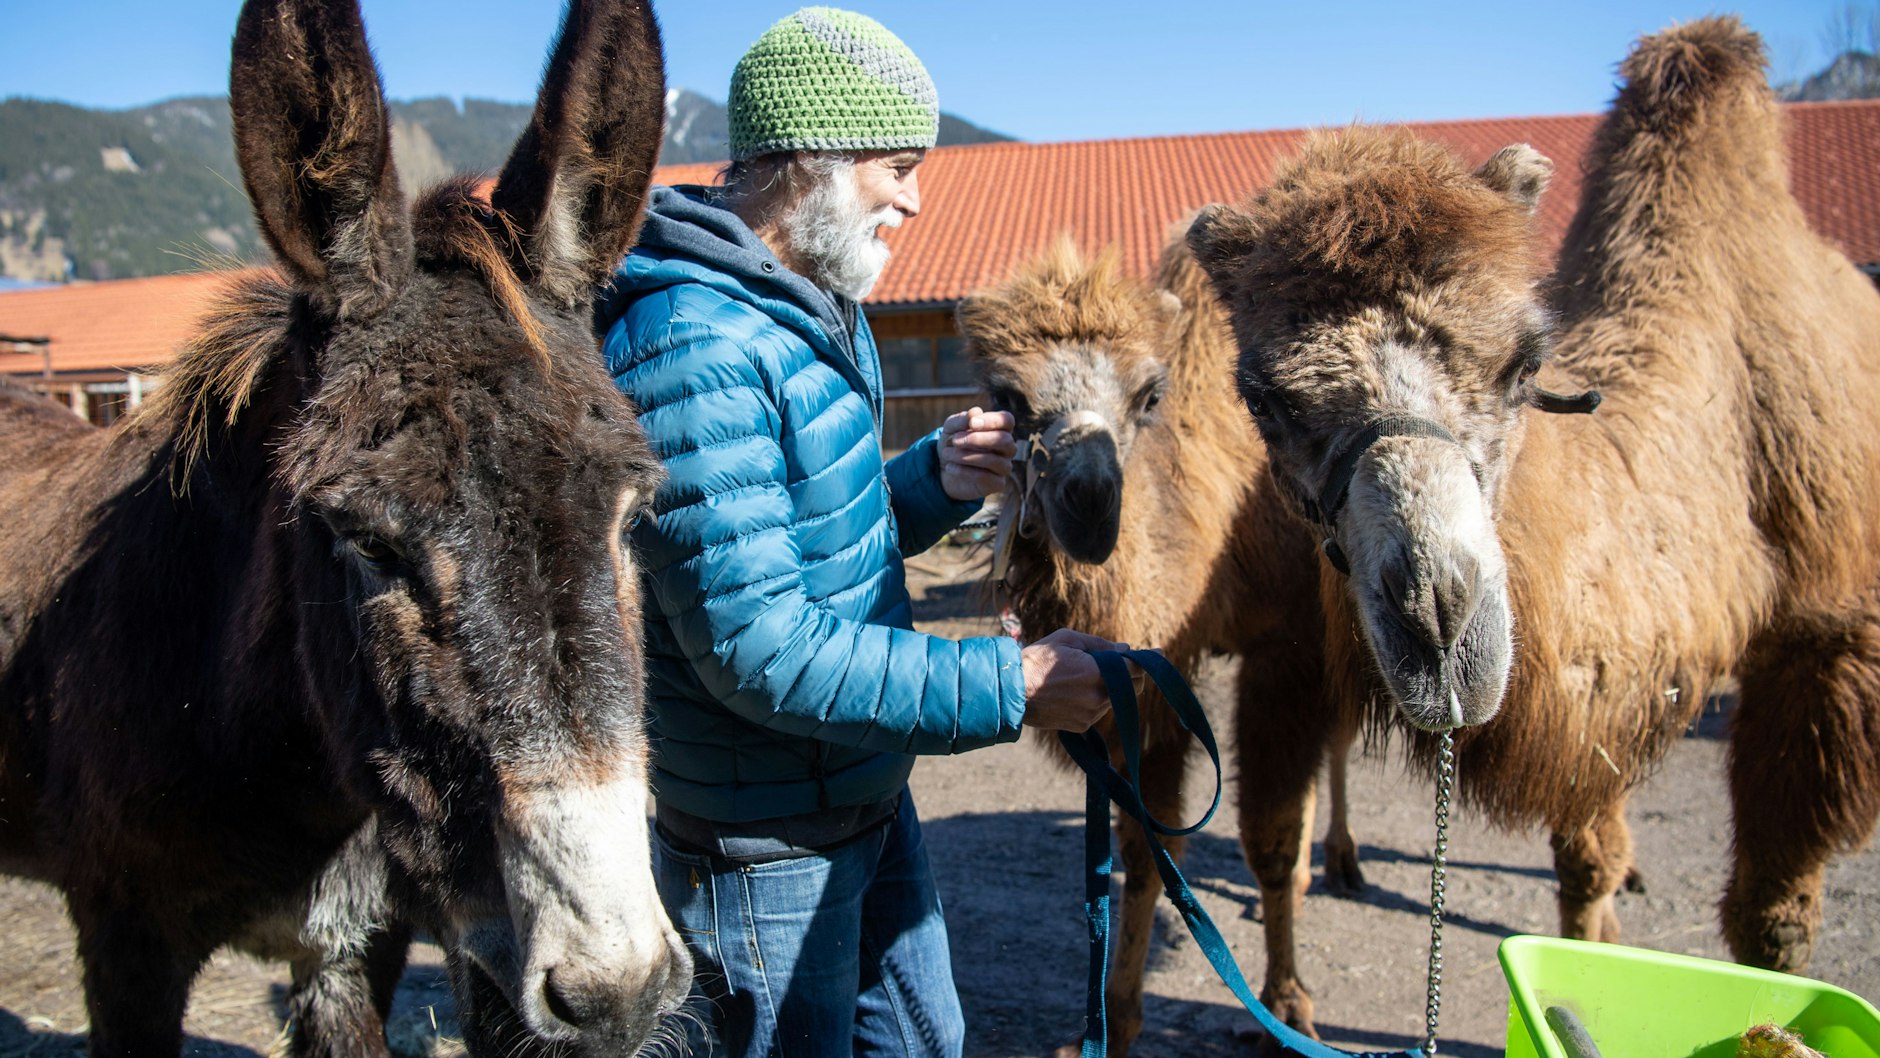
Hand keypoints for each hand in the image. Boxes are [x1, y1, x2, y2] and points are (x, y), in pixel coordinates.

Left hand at [939, 406, 1016, 501]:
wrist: (943, 470)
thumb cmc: (953, 444)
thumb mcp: (951, 428)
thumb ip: (962, 420)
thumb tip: (976, 411)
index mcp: (1000, 429)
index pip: (1006, 420)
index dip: (991, 421)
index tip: (971, 423)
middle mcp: (1007, 447)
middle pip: (1004, 440)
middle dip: (978, 439)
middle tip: (955, 441)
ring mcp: (1004, 466)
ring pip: (993, 460)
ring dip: (966, 456)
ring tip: (947, 454)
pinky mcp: (997, 483)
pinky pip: (985, 477)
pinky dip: (964, 471)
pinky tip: (950, 467)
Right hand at [1019, 628, 1146, 732]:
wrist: (1012, 692)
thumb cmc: (1037, 660)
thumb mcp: (1067, 640)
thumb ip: (1100, 645)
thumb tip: (1125, 650)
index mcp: (1096, 671)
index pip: (1134, 667)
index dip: (1149, 660)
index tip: (1160, 654)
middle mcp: (1098, 696)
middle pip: (1132, 686)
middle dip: (1130, 675)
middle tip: (1120, 664)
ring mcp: (1091, 714)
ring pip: (1116, 699)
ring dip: (1111, 688)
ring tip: (1086, 677)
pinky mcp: (1083, 725)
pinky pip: (1099, 711)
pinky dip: (1096, 701)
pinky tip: (1075, 692)